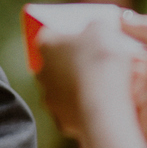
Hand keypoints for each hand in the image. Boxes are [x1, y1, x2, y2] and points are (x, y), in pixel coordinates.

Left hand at [35, 16, 146, 139]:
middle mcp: (42, 72)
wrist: (104, 106)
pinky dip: (83, 108)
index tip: (79, 35)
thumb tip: (94, 30)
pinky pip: (72, 111)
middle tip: (93, 60)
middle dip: (70, 62)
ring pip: (62, 89)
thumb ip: (95, 26)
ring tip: (101, 85)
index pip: (48, 33)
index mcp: (46, 45)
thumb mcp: (103, 29)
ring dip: (76, 86)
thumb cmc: (102, 61)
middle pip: (54, 63)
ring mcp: (50, 99)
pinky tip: (100, 105)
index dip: (64, 33)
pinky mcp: (62, 121)